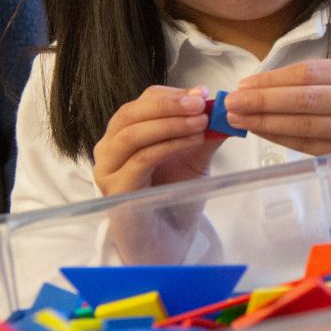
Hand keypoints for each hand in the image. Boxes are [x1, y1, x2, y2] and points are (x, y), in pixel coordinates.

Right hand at [92, 85, 227, 197]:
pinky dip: (170, 145)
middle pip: (130, 114)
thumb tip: (223, 105)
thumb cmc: (176, 194)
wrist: (169, 238)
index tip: (202, 93)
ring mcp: (108, 171)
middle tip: (201, 104)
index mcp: (123, 135)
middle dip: (168, 105)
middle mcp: (108, 150)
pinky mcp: (116, 191)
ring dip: (170, 124)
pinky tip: (194, 140)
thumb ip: (205, 131)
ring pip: (132, 135)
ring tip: (202, 122)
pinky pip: (141, 160)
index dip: (171, 96)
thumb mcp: (194, 156)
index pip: (141, 103)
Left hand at [225, 59, 330, 168]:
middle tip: (231, 103)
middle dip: (263, 102)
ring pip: (306, 126)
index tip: (245, 84)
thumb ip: (318, 77)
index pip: (311, 73)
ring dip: (266, 123)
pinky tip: (262, 133)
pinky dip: (281, 139)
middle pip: (306, 100)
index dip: (273, 79)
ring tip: (238, 119)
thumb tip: (260, 85)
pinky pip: (310, 146)